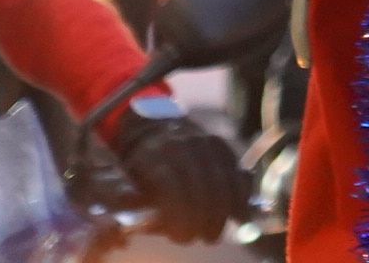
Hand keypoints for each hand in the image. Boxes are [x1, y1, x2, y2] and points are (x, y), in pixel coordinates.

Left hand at [107, 111, 247, 239]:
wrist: (156, 130)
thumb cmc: (140, 167)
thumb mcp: (127, 182)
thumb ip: (133, 200)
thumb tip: (143, 217)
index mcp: (154, 154)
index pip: (172, 186)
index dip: (179, 214)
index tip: (180, 235)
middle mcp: (183, 144)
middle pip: (202, 185)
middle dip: (204, 217)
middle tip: (202, 239)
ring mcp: (207, 143)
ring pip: (224, 180)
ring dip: (223, 211)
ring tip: (214, 234)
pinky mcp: (224, 147)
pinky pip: (238, 173)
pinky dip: (241, 197)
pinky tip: (239, 217)